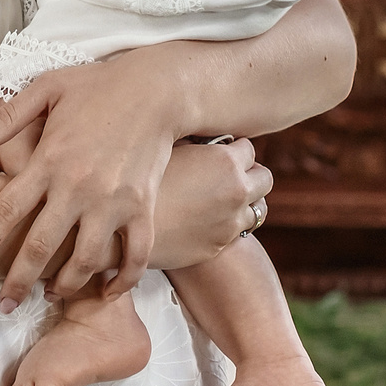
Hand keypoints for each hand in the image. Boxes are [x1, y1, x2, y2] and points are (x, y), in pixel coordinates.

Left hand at [0, 58, 185, 306]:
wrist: (157, 89)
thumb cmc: (98, 86)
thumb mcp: (47, 88)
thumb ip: (8, 117)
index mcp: (49, 161)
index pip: (6, 210)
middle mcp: (78, 188)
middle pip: (40, 247)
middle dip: (18, 282)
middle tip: (6, 306)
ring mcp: (114, 202)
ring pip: (85, 260)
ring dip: (66, 285)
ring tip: (51, 295)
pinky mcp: (144, 208)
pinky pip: (135, 256)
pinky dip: (122, 280)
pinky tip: (107, 290)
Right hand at [149, 138, 272, 272]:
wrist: (120, 232)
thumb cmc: (138, 182)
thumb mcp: (167, 150)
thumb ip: (193, 144)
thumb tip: (200, 139)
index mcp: (226, 162)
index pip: (249, 148)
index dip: (233, 148)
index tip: (219, 151)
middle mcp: (237, 192)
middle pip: (265, 178)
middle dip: (250, 174)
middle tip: (227, 174)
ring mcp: (231, 223)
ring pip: (259, 209)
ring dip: (246, 202)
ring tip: (223, 199)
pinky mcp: (220, 246)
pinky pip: (237, 231)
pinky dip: (228, 223)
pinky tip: (206, 218)